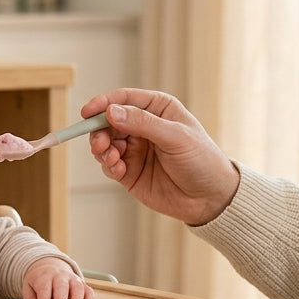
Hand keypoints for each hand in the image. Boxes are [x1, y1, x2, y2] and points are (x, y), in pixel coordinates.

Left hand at [22, 258, 93, 298]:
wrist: (49, 266)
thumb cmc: (38, 281)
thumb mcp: (29, 288)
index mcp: (45, 276)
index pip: (44, 288)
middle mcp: (60, 275)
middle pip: (61, 286)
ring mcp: (72, 278)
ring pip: (78, 287)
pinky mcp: (82, 284)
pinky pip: (89, 291)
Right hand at [81, 88, 239, 225]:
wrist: (210, 198)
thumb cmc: (202, 160)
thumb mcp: (175, 136)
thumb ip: (142, 123)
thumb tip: (111, 112)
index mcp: (157, 109)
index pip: (124, 99)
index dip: (103, 103)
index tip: (87, 112)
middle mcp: (143, 126)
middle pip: (108, 121)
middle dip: (99, 131)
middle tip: (99, 143)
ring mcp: (135, 150)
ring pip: (105, 143)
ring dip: (102, 149)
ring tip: (110, 157)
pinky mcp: (130, 172)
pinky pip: (109, 165)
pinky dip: (108, 165)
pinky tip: (118, 169)